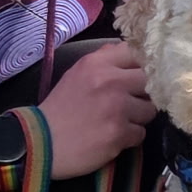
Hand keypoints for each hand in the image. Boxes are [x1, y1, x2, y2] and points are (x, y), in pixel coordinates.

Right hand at [39, 40, 155, 180]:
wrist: (41, 142)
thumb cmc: (60, 109)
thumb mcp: (76, 73)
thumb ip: (103, 60)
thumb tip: (125, 49)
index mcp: (97, 64)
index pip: (136, 53)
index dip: (141, 65)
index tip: (137, 76)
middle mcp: (110, 81)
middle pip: (150, 81)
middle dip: (144, 93)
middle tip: (131, 103)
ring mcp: (117, 108)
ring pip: (150, 109)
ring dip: (138, 117)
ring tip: (119, 122)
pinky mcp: (119, 133)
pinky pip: (141, 133)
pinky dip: (130, 137)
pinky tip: (113, 137)